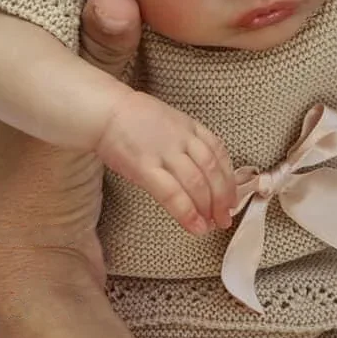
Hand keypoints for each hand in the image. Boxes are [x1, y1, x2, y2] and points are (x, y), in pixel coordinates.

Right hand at [98, 91, 234, 232]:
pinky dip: (186, 212)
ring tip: (211, 225)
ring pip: (196, 183)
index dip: (229, 178)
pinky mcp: (145, 166)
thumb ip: (184, 140)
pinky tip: (194, 226)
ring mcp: (164, 152)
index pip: (219, 153)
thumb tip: (198, 171)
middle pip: (212, 171)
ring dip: (207, 208)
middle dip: (223, 198)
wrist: (104, 111)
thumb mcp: (167, 120)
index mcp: (189, 126)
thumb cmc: (131, 118)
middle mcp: (182, 138)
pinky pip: (171, 193)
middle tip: (225, 218)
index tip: (232, 197)